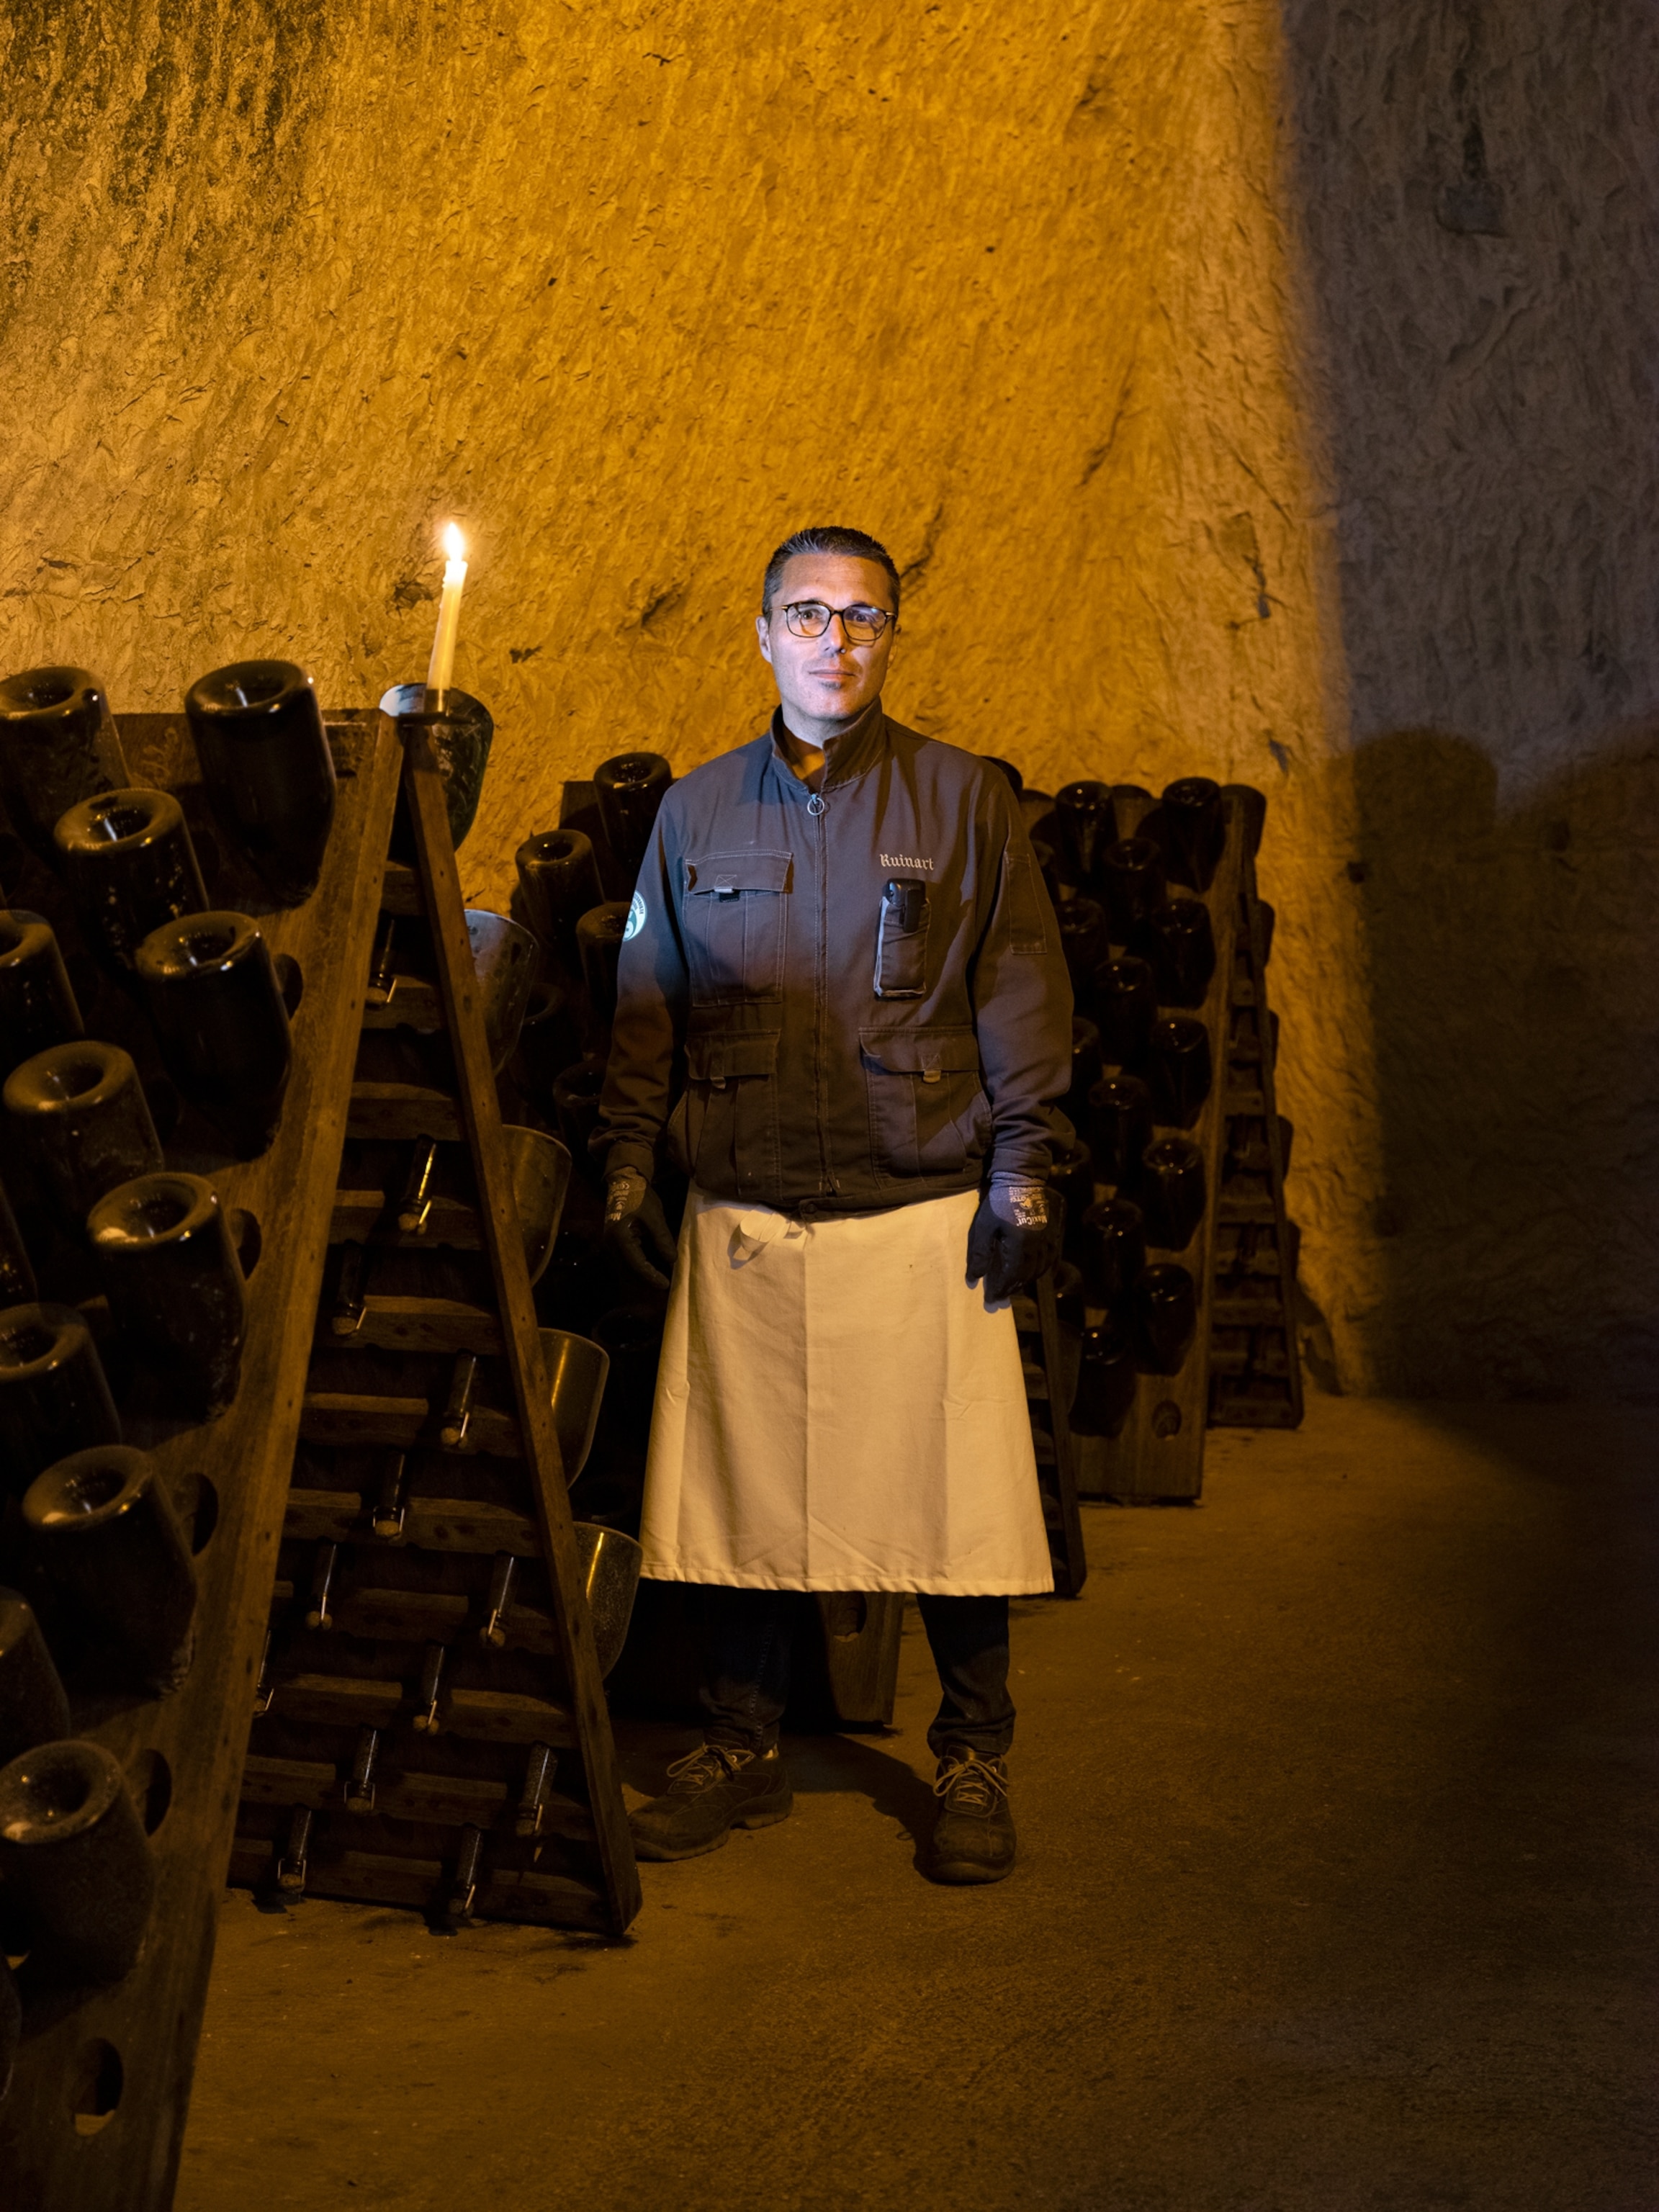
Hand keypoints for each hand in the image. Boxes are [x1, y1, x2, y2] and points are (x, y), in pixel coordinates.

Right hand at [603, 1171, 677, 1290]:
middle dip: (647, 1279)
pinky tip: (652, 1268)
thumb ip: (662, 1239)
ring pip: (627, 1267)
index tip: (666, 1284)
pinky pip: (627, 1259)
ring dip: (643, 1274)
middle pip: (630, 1269)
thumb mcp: (655, 1216)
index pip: (637, 1264)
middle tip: (665, 1285)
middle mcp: (611, 1244)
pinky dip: (639, 1265)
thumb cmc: (640, 1197)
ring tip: (660, 1280)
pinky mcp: (615, 1243)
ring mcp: (611, 1244)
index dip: (652, 1276)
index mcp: (620, 1237)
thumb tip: (671, 1260)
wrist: (624, 1181)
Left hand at [965, 1182, 1062, 1302]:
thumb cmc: (998, 1203)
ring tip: (1013, 1286)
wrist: (1021, 1179)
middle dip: (1011, 1289)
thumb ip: (980, 1254)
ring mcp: (1047, 1239)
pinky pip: (1050, 1258)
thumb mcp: (983, 1227)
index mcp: (1020, 1245)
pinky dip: (1041, 1269)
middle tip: (1000, 1299)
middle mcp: (1037, 1246)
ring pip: (1039, 1269)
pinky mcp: (1052, 1233)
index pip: (1010, 1276)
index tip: (990, 1301)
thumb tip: (973, 1280)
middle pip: (1025, 1275)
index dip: (1000, 1290)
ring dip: (1025, 1281)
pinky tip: (1033, 1272)